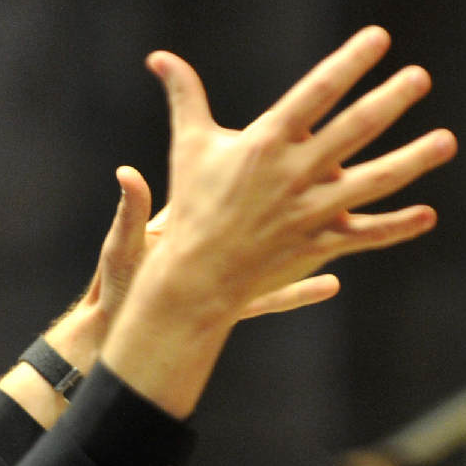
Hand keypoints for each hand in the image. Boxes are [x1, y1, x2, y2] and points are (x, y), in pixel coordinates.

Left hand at [52, 167, 341, 365]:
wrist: (116, 327)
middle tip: (341, 175)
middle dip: (306, 188)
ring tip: (349, 221)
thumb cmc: (116, 282)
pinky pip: (278, 296)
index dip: (268, 153)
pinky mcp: (236, 301)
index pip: (242, 171)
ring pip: (281, 247)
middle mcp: (224, 233)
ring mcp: (233, 268)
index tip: (299, 138)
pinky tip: (332, 285)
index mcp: (198, 210)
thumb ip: (132, 213)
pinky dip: (303, 291)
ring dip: (315, 235)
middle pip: (272, 203)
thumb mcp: (123, 247)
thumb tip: (127, 174)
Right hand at [142, 30, 448, 296]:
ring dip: (412, 160)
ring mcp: (311, 211)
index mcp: (267, 142)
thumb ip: (185, 96)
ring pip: (373, 182)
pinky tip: (428, 215)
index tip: (379, 38)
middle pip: (353, 130)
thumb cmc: (194, 204)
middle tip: (421, 76)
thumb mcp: (190, 145)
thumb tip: (159, 58)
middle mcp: (295, 174)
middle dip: (390, 100)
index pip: (316, 93)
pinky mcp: (319, 243)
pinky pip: (366, 235)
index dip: (349, 63)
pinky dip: (397, 227)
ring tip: (447, 140)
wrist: (196, 275)